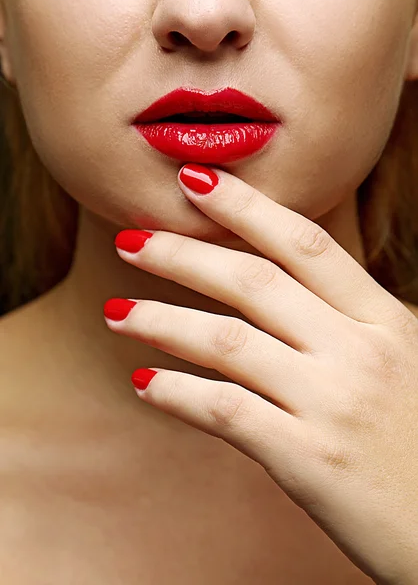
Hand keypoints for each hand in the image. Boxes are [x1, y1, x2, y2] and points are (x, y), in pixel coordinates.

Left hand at [104, 164, 417, 584]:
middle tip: (132, 240)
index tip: (196, 182)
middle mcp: (359, 351)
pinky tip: (145, 385)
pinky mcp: (310, 459)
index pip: (305, 244)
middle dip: (184, 254)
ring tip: (117, 312)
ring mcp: (333, 403)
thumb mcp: (406, 365)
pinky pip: (226, 411)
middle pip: (254, 282)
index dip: (246, 208)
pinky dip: (178, 394)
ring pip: (227, 341)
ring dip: (161, 321)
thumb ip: (350, 328)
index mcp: (385, 322)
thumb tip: (285, 301)